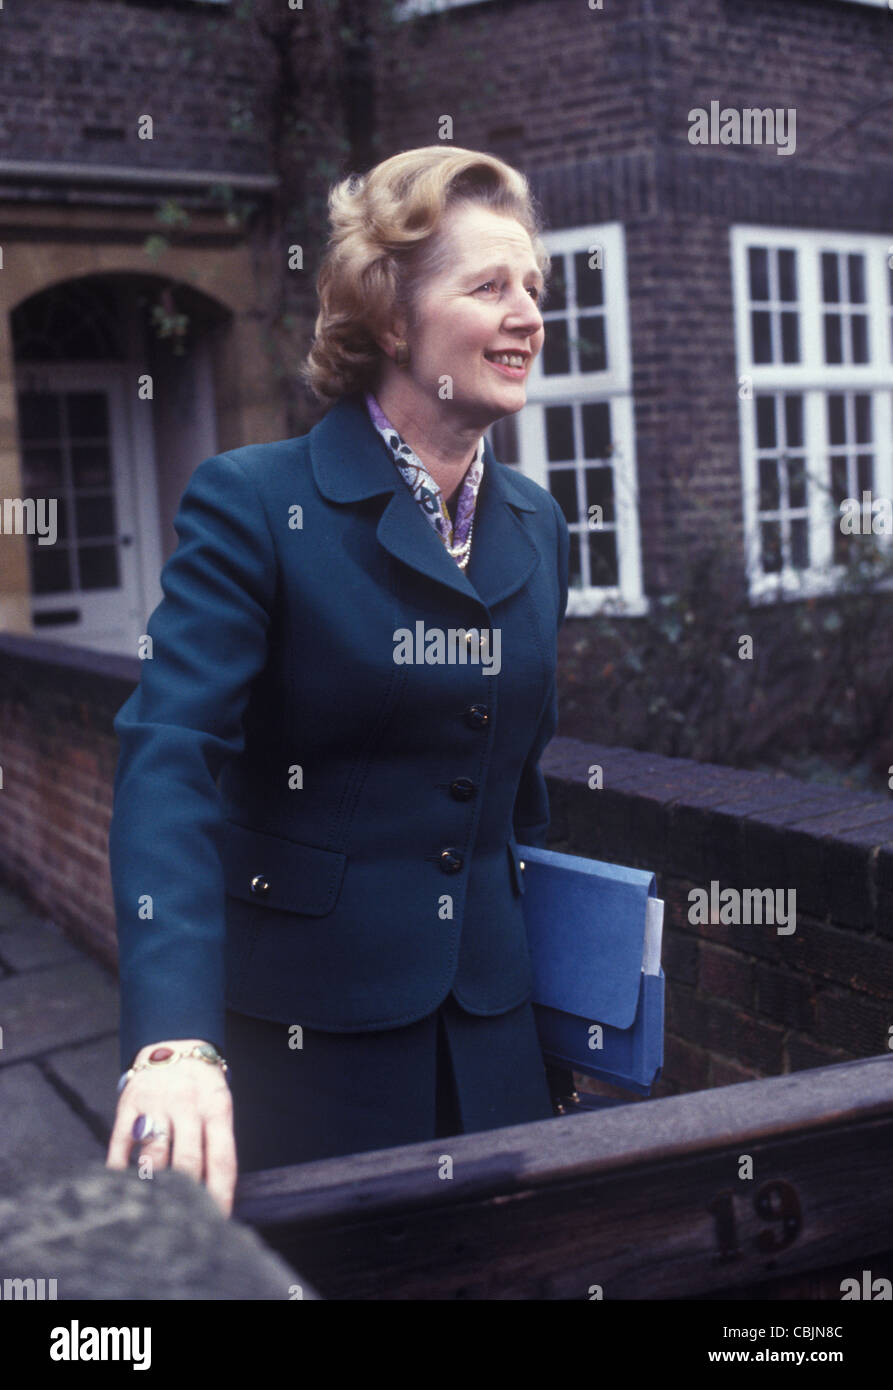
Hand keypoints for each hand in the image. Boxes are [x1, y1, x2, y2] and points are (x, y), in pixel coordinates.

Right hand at [106, 1038, 236, 1217]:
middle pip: (188, 1160)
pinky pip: (121, 1142)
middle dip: (186, 1196)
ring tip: (154, 1210)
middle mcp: (187, 1105)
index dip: (221, 1193)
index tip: (218, 1220)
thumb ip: (217, 1141)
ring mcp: (157, 1104)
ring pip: (154, 1154)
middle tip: (183, 1223)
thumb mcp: (219, 1105)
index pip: (223, 1158)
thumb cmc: (201, 1086)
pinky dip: (119, 1168)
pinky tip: (121, 1187)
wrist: (174, 1041)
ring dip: (154, 1185)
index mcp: (216, 1108)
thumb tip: (214, 1192)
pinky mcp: (129, 1103)